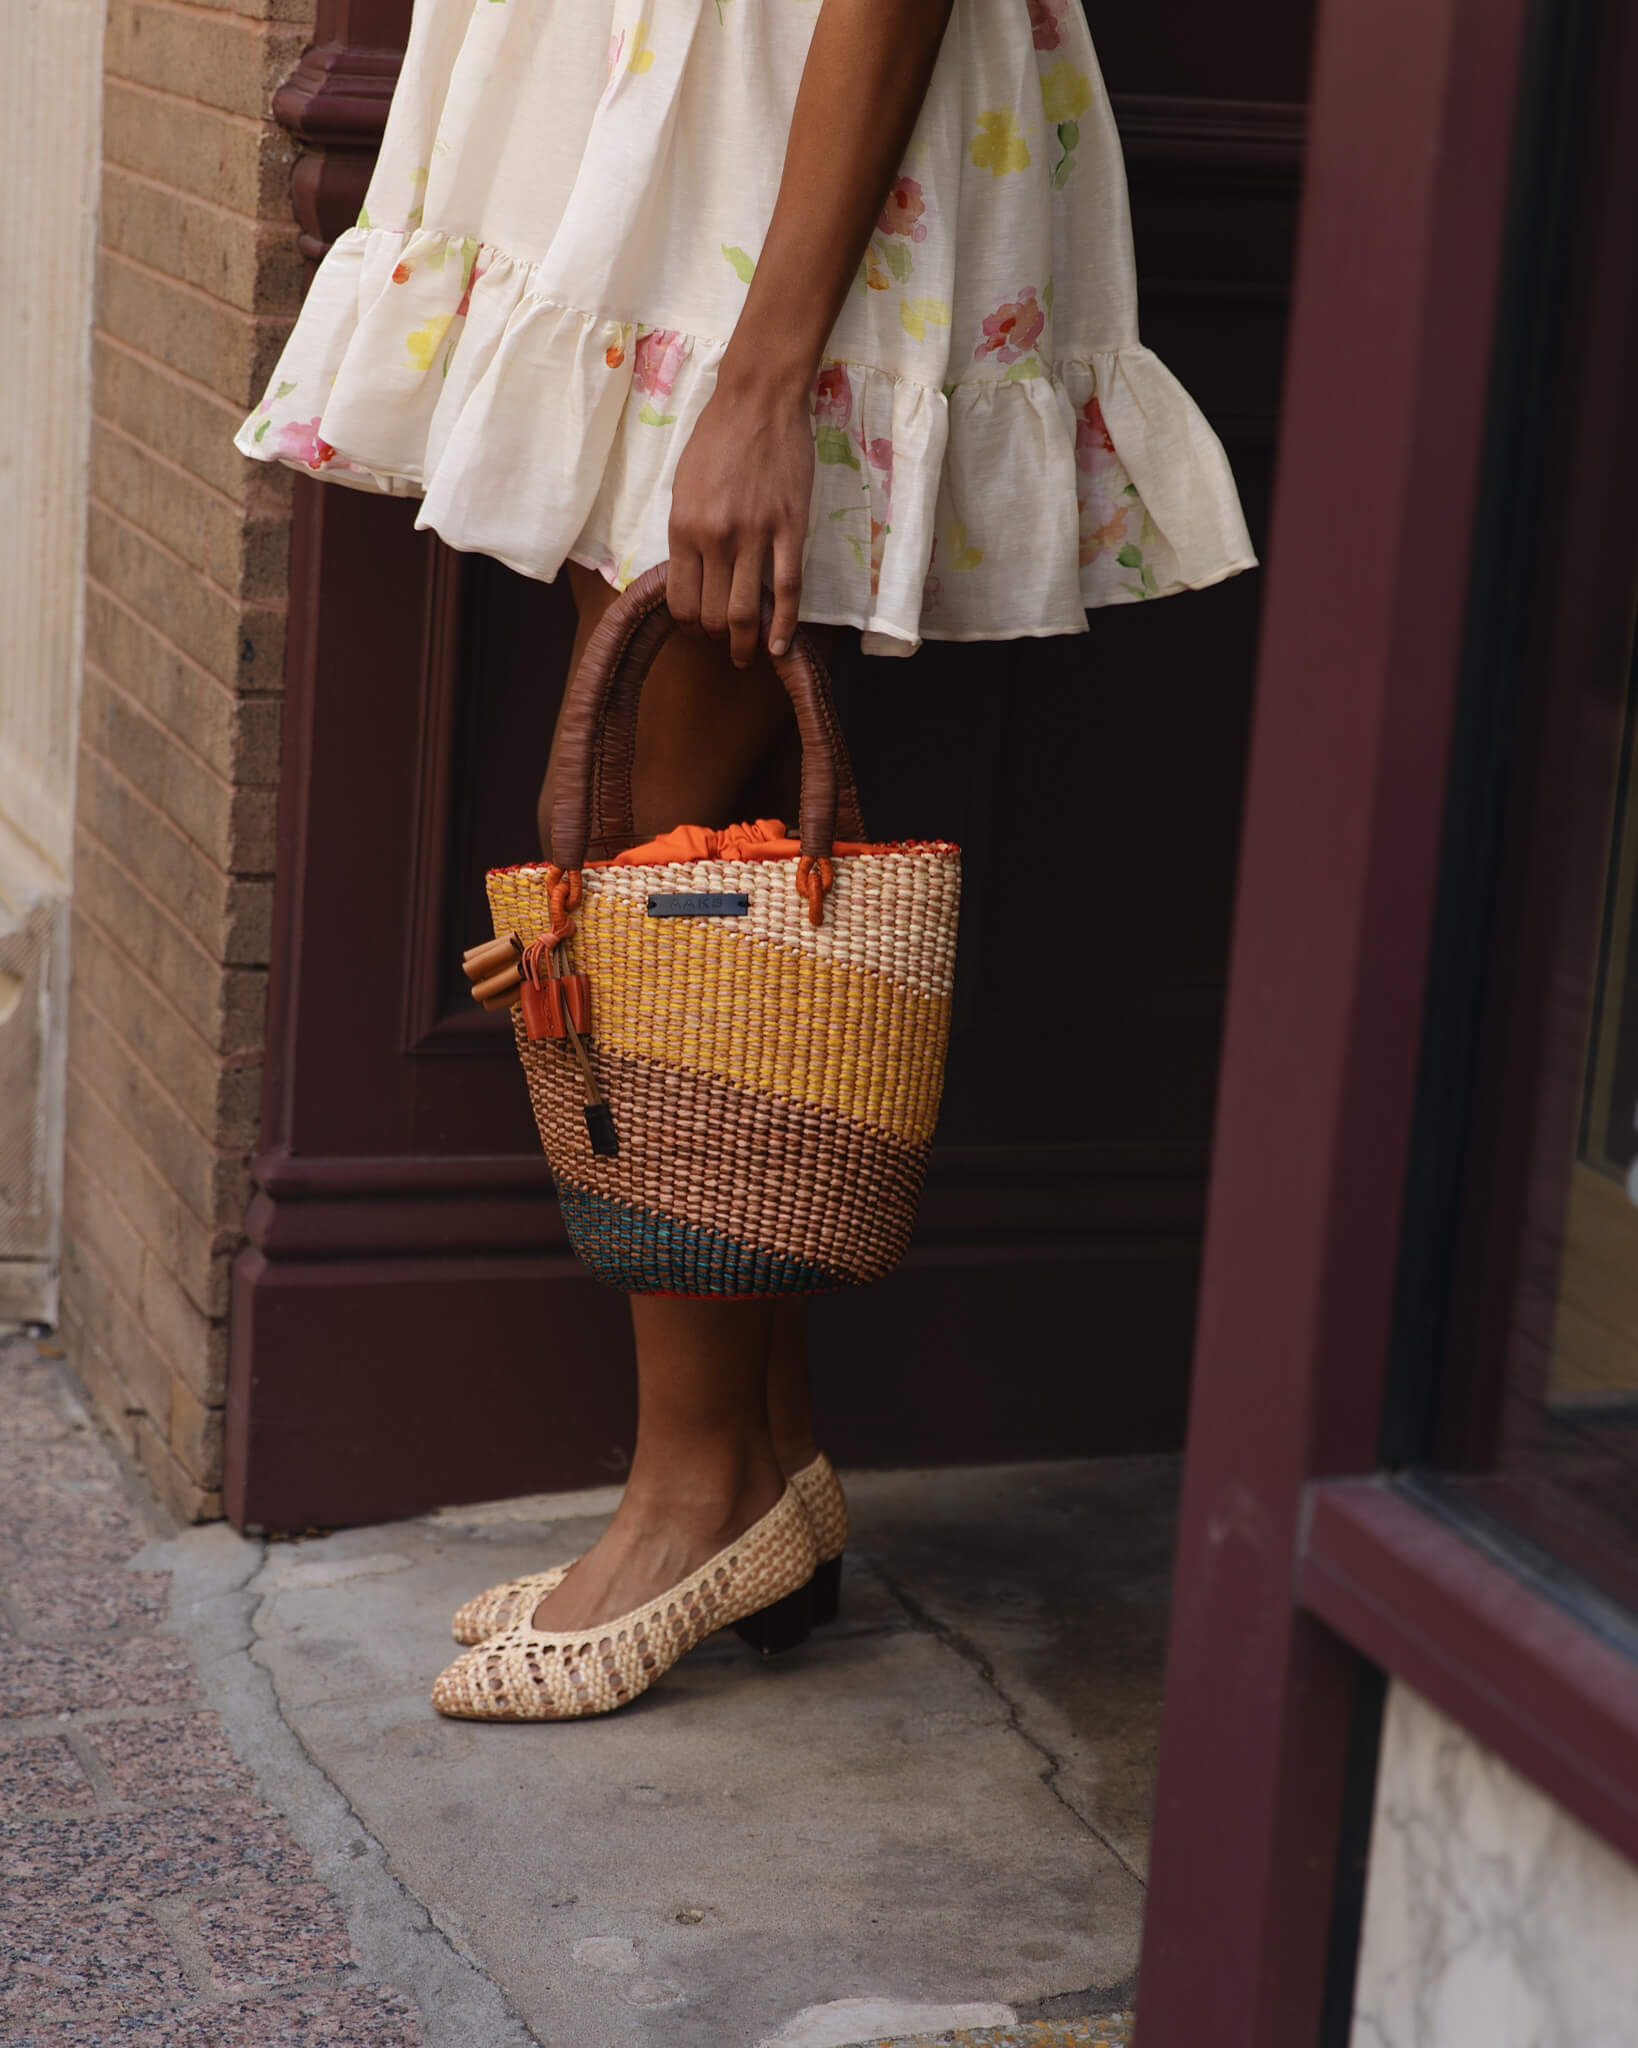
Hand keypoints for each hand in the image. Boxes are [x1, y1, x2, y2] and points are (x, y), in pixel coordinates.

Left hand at [666, 370, 813, 667]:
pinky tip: (779, 647)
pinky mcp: (791, 529)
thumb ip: (686, 533)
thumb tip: (691, 576)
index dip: (689, 626)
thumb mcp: (682, 486)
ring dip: (745, 644)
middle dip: (717, 638)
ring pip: (747, 611)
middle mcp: (715, 538)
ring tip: (747, 656)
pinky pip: (789, 590)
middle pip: (714, 613)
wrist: (758, 400)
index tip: (699, 630)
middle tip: (725, 644)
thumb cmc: (716, 438)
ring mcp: (755, 536)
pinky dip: (784, 625)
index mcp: (683, 528)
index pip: (681, 600)